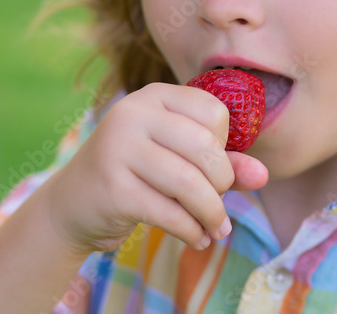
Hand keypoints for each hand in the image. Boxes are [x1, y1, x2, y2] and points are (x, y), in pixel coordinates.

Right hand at [41, 83, 268, 253]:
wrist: (73, 205)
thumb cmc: (137, 175)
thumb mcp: (178, 159)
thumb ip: (223, 162)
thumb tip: (263, 175)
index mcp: (154, 96)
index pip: (213, 111)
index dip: (225, 144)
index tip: (214, 166)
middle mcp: (133, 114)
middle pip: (204, 146)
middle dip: (222, 182)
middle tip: (218, 202)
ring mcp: (118, 149)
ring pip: (188, 182)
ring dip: (211, 212)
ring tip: (217, 228)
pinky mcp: (112, 188)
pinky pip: (168, 212)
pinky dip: (191, 230)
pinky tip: (197, 238)